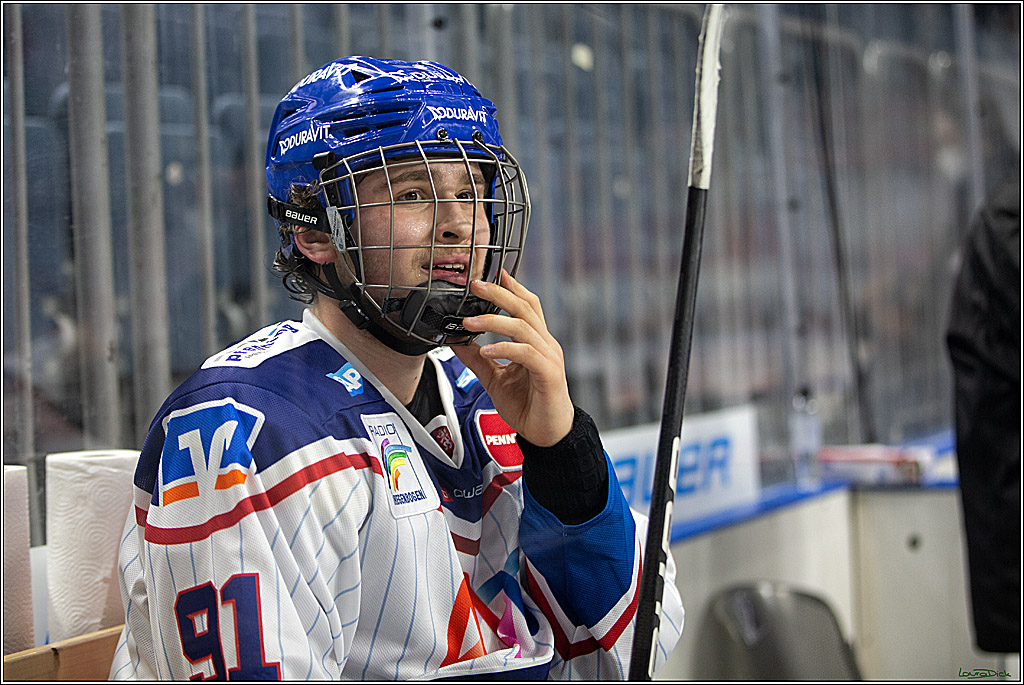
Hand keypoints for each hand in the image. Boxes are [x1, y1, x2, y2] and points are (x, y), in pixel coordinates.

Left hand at [452, 270, 573, 446]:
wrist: (547, 435)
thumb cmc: (529, 406)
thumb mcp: (494, 379)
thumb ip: (477, 360)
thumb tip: (456, 343)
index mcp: (535, 342)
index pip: (528, 305)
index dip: (513, 287)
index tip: (494, 273)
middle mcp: (545, 344)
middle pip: (525, 308)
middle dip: (499, 294)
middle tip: (476, 285)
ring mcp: (549, 358)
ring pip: (523, 327)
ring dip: (494, 321)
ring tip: (468, 323)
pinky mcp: (548, 374)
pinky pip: (525, 353)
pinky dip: (504, 348)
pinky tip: (486, 350)